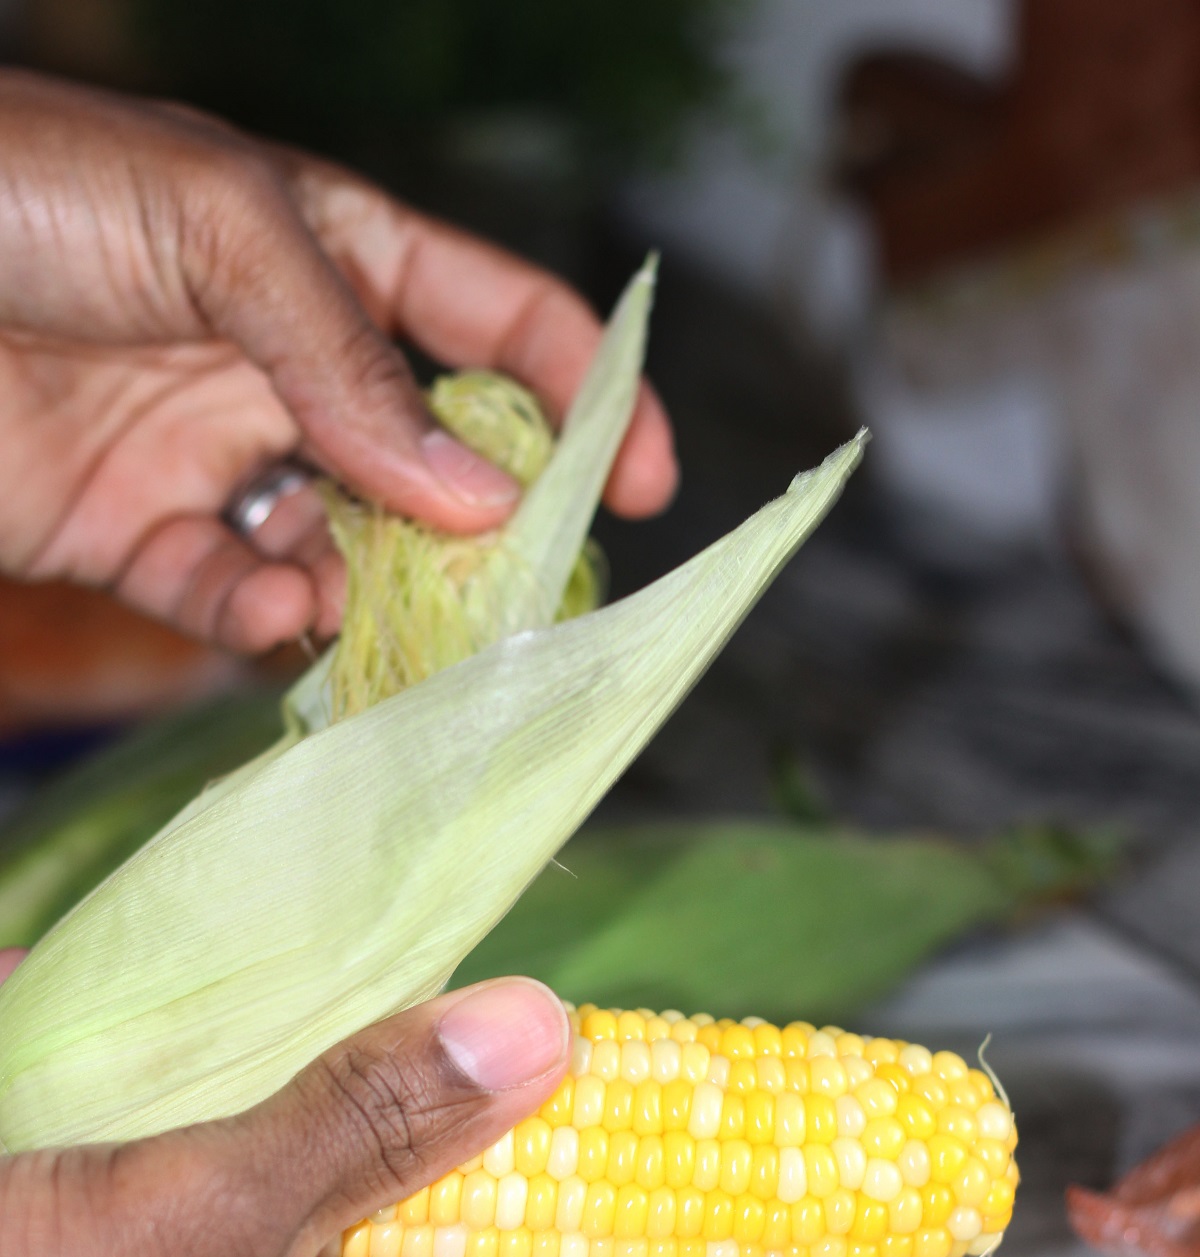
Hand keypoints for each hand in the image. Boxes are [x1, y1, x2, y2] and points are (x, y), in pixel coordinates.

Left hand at [0, 71, 676, 653]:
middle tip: (511, 600)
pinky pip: (230, 595)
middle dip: (477, 534)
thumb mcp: (222, 232)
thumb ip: (355, 363)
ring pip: (341, 548)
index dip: (584, 389)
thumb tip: (479, 494)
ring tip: (359, 608)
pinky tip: (266, 612)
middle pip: (428, 461)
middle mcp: (286, 362)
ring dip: (367, 590)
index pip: (491, 319)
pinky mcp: (136, 533)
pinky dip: (261, 618)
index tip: (647, 482)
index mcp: (328, 255)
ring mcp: (215, 452)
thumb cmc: (26, 193)